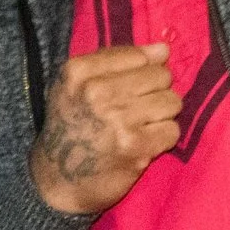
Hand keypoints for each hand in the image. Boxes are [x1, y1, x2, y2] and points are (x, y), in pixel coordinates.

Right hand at [30, 44, 181, 215]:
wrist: (57, 181)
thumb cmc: (71, 128)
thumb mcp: (76, 87)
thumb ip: (117, 61)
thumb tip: (163, 49)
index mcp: (78, 71)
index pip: (140, 56)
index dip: (143, 73)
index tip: (128, 91)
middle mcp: (96, 92)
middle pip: (161, 76)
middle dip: (154, 94)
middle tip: (135, 112)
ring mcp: (117, 119)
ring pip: (171, 102)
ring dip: (161, 117)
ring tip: (140, 127)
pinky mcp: (134, 146)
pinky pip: (172, 130)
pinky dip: (161, 139)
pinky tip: (143, 144)